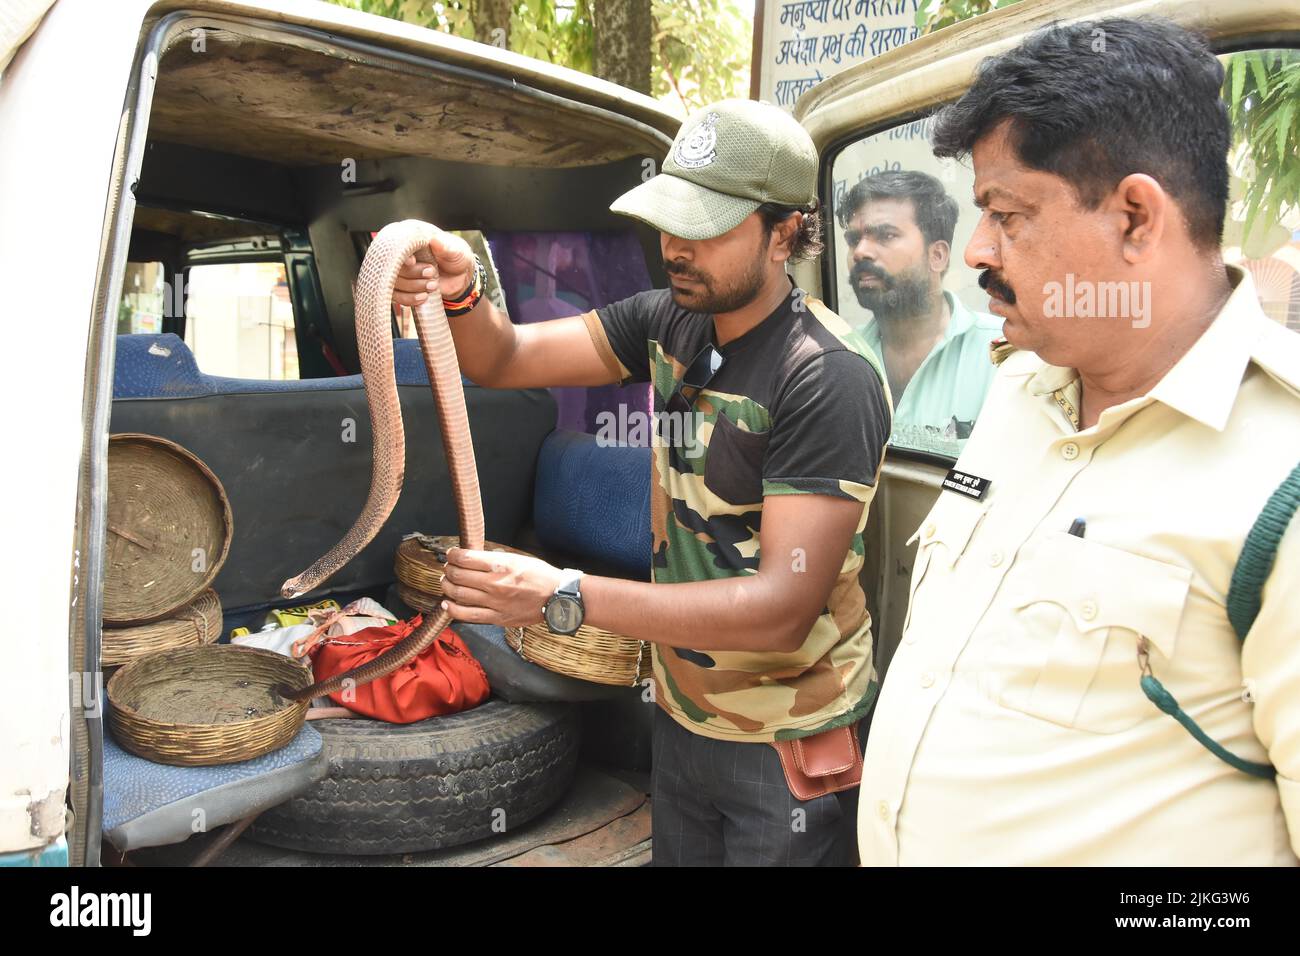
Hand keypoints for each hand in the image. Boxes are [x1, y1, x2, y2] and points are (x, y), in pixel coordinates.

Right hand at [391, 226, 475, 309]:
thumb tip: (435, 240)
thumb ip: (445, 246)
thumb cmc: (456, 258)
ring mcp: (401, 269)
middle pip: (393, 265)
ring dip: (414, 286)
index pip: (396, 243)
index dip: (402, 255)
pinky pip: (396, 295)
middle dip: (413, 273)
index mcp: (413, 235)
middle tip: (432, 273)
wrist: (460, 277)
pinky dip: (409, 298)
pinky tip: (424, 296)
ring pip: (394, 281)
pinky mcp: (401, 285)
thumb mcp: (456, 250)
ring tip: (432, 285)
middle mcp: (403, 251)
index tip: (412, 262)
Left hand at [439, 548, 564, 626]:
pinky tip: (447, 604)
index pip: (465, 558)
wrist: (557, 597)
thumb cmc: (540, 576)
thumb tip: (473, 559)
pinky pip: (468, 615)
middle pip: (458, 575)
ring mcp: (494, 602)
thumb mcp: (517, 559)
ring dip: (447, 586)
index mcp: (501, 565)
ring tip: (447, 582)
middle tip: (449, 568)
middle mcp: (495, 583)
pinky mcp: (496, 617)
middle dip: (448, 569)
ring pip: (459, 594)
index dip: (453, 555)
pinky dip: (453, 609)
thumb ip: (494, 560)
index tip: (451, 554)